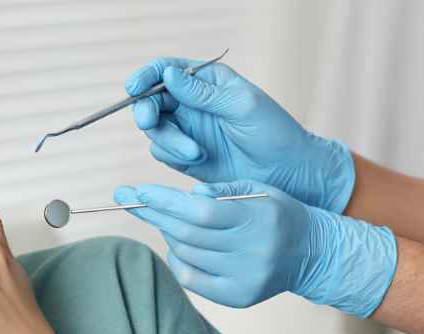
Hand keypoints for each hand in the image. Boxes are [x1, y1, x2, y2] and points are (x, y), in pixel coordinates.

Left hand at [114, 180, 397, 317]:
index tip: (137, 190)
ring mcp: (245, 278)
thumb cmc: (277, 213)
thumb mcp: (258, 189)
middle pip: (188, 235)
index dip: (165, 201)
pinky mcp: (239, 298)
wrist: (312, 252)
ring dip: (168, 234)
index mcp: (258, 219)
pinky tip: (179, 246)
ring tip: (167, 219)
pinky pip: (192, 279)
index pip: (201, 212)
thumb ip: (222, 189)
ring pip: (186, 255)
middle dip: (155, 214)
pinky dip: (178, 259)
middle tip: (131, 198)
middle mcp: (253, 252)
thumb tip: (187, 196)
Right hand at [125, 57, 354, 212]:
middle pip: (151, 100)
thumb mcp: (242, 106)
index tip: (135, 88)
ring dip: (168, 140)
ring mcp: (188, 130)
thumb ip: (203, 93)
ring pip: (154, 129)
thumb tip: (168, 75)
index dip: (146, 76)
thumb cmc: (275, 134)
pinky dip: (172, 155)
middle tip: (151, 123)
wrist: (288, 174)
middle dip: (147, 112)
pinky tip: (198, 159)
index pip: (166, 70)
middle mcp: (192, 103)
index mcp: (207, 81)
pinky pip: (162, 152)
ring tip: (196, 152)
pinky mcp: (185, 157)